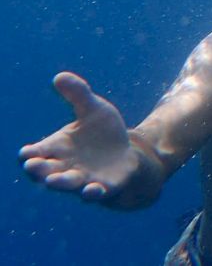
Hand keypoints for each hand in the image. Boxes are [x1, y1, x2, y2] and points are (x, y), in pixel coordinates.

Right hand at [19, 72, 139, 200]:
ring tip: (53, 180)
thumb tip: (59, 76)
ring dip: (60, 182)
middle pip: (46, 170)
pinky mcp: (103, 187)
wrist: (127, 151)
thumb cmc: (102, 132)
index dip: (29, 154)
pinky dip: (91, 193)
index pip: (36, 152)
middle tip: (33, 166)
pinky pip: (95, 194)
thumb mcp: (94, 109)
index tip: (27, 152)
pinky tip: (91, 189)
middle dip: (39, 169)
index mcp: (57, 147)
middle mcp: (65, 166)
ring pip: (67, 183)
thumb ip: (78, 94)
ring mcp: (83, 179)